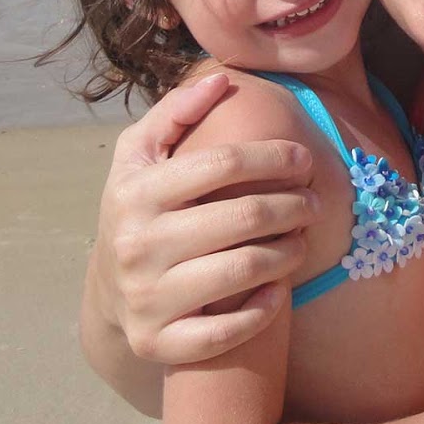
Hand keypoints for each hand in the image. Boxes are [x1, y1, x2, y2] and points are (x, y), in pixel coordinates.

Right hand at [82, 73, 319, 364]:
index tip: (304, 158)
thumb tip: (222, 80)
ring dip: (288, 254)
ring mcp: (147, 298)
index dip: (274, 156)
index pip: (223, 162)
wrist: (108, 291)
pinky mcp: (158, 343)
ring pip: (243, 270)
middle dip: (293, 205)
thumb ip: (176, 112)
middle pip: (243, 217)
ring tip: (302, 240)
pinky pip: (224, 333)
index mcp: (136, 191)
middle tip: (314, 203)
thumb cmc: (139, 208)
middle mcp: (137, 244)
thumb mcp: (140, 154)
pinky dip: (261, 311)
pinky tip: (278, 291)